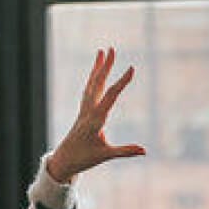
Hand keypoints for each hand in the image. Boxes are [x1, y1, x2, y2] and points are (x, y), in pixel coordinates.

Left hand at [47, 47, 145, 183]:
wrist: (63, 160)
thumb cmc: (83, 158)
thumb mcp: (105, 155)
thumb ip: (125, 151)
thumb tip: (145, 151)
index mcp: (95, 119)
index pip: (110, 96)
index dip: (121, 82)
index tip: (132, 68)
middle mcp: (88, 111)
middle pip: (97, 84)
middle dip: (106, 66)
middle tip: (112, 48)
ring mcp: (84, 109)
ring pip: (91, 84)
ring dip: (97, 67)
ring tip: (102, 52)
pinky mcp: (83, 111)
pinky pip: (89, 90)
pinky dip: (94, 78)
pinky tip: (97, 72)